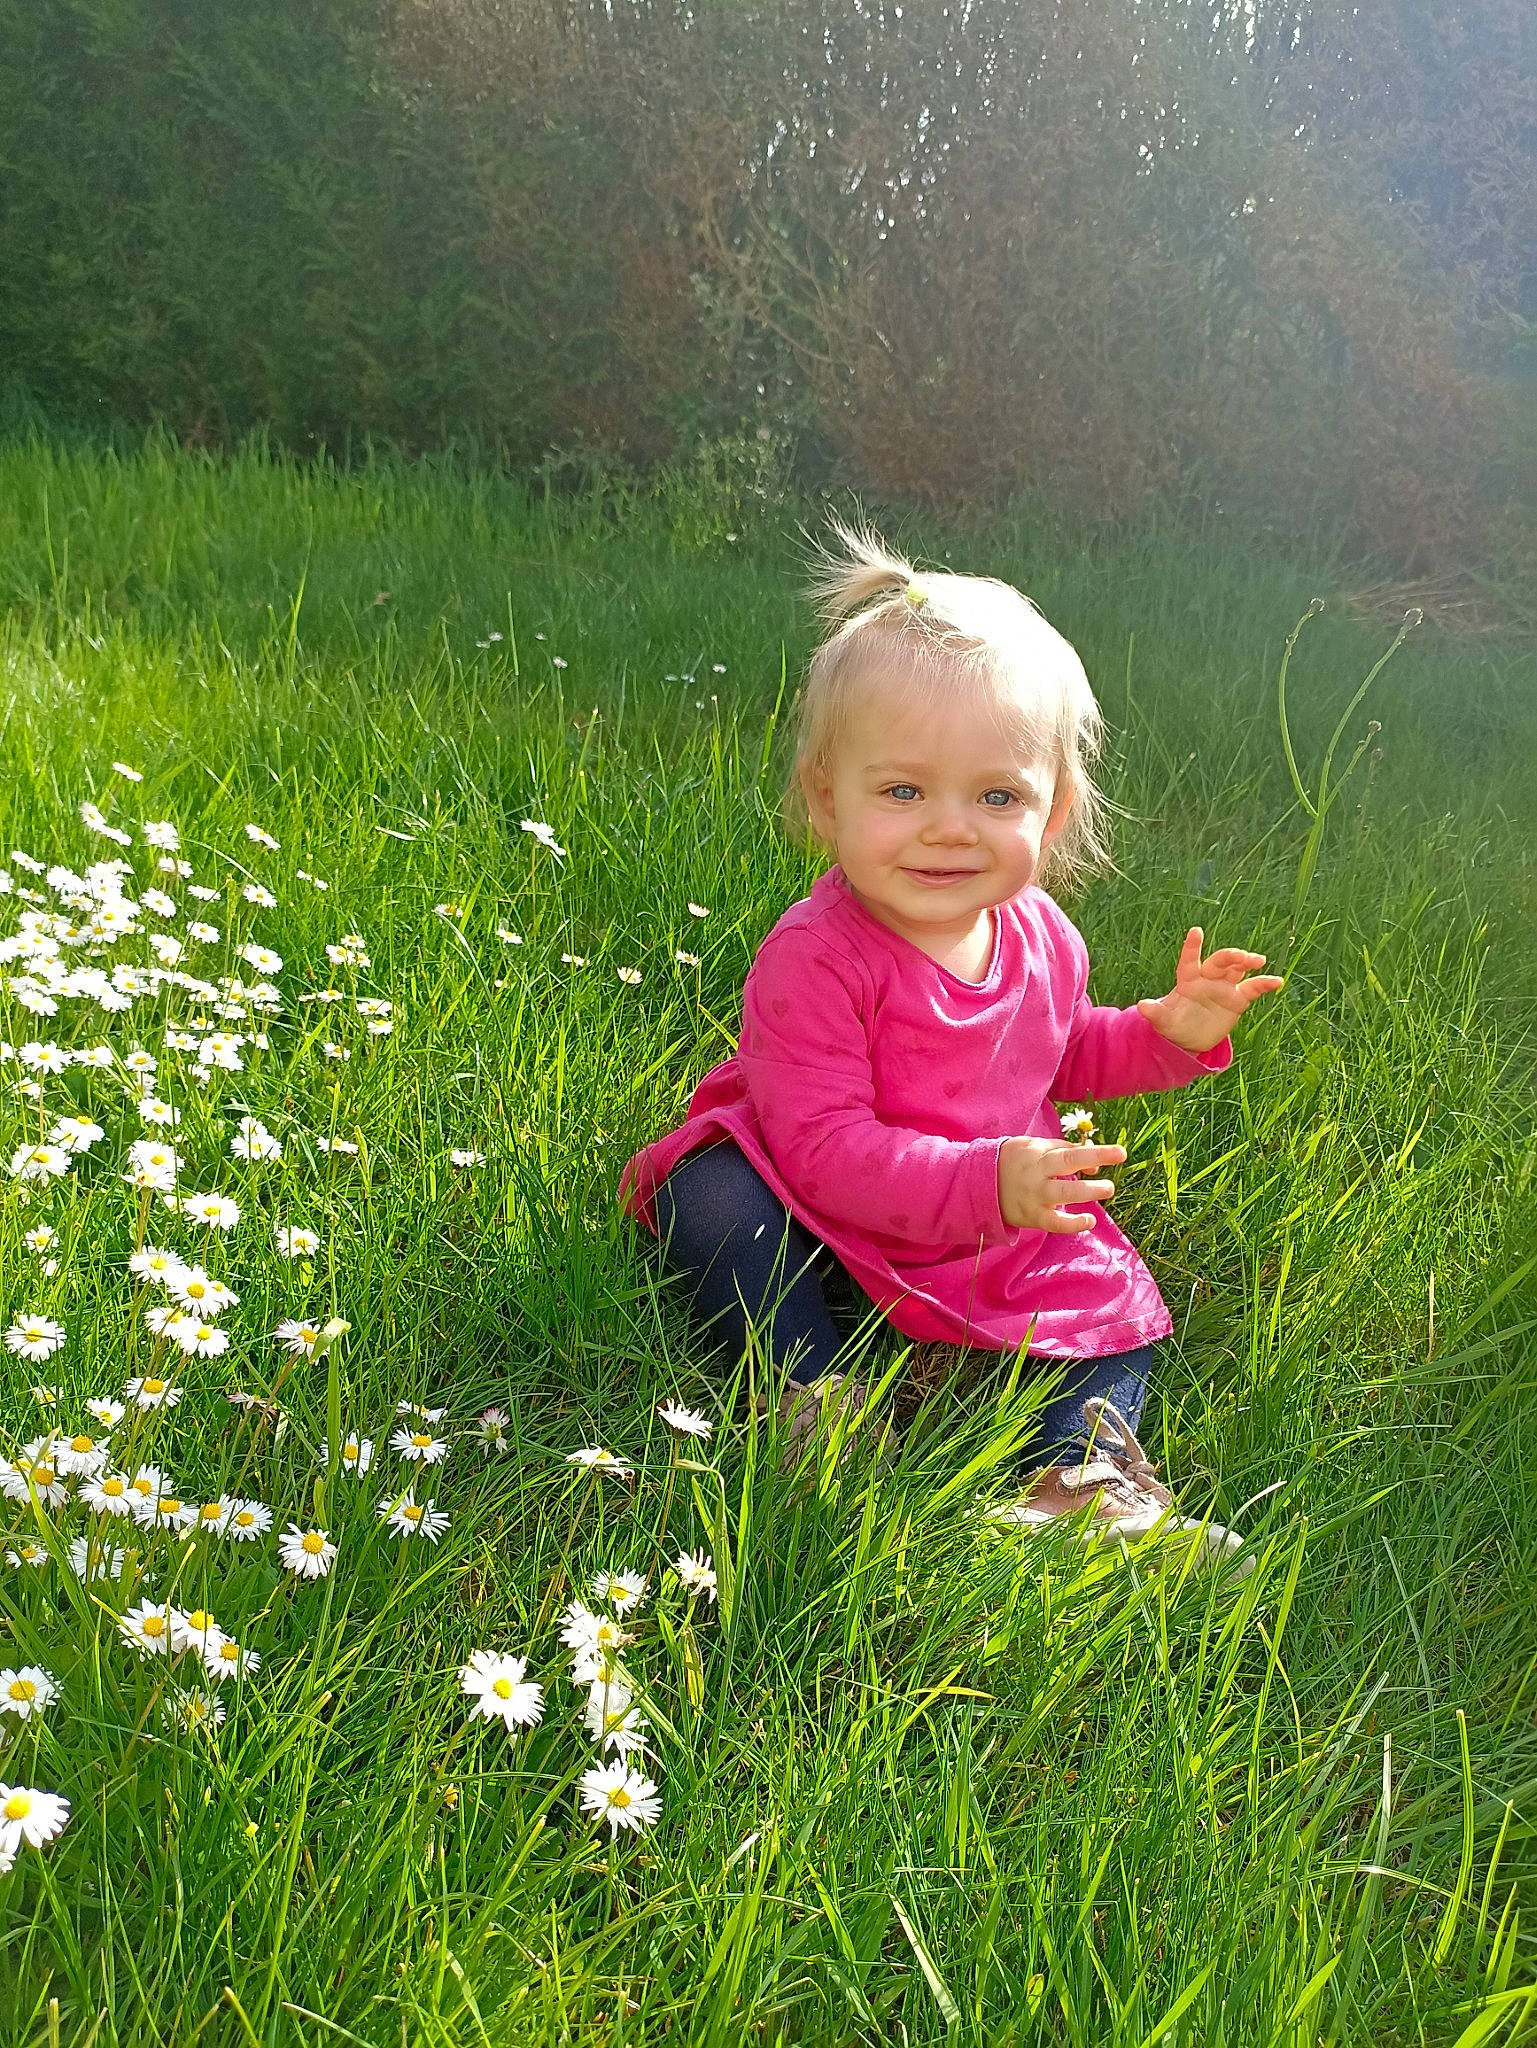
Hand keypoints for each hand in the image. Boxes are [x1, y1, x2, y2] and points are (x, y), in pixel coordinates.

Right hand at [998, 1136, 1126, 1233]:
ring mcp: (1034, 1196)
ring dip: (1087, 1192)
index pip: (1071, 1152)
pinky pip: (1054, 1223)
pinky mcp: (1031, 1216)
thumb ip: (1064, 1151)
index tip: (1120, 1153)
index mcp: (1039, 1154)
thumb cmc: (1017, 1160)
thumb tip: (1094, 1163)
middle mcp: (1037, 1175)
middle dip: (1092, 1170)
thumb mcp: (1035, 1147)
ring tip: (1107, 1189)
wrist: (982, 1182)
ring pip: (1062, 1195)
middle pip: (1067, 1169)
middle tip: (1111, 1180)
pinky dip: (1072, 1224)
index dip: (1097, 1153)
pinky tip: (1089, 1220)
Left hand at [1135, 927, 1284, 1054]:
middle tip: (1240, 956)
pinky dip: (1265, 983)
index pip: (1189, 960)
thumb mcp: (1163, 1022)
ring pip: (1237, 968)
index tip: (1196, 931)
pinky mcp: (1238, 999)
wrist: (1191, 1039)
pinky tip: (1277, 981)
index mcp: (1187, 980)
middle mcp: (1207, 978)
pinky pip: (1253, 988)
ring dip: (1247, 962)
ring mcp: (1224, 987)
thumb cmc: (1174, 1025)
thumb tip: (1142, 1006)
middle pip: (1220, 961)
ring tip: (1258, 960)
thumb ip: (1156, 1013)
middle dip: (1230, 956)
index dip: (1192, 947)